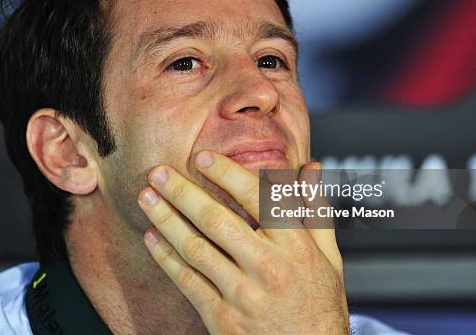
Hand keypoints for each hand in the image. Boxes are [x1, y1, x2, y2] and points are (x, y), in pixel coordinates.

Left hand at [138, 151, 348, 334]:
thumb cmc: (319, 307)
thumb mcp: (329, 257)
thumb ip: (316, 210)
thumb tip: (310, 168)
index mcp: (296, 247)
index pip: (258, 198)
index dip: (227, 174)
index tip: (203, 158)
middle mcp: (268, 268)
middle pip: (216, 220)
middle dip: (182, 192)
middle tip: (159, 172)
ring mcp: (243, 294)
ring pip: (195, 248)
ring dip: (166, 219)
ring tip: (146, 198)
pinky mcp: (222, 317)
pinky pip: (187, 281)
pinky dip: (165, 257)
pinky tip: (152, 237)